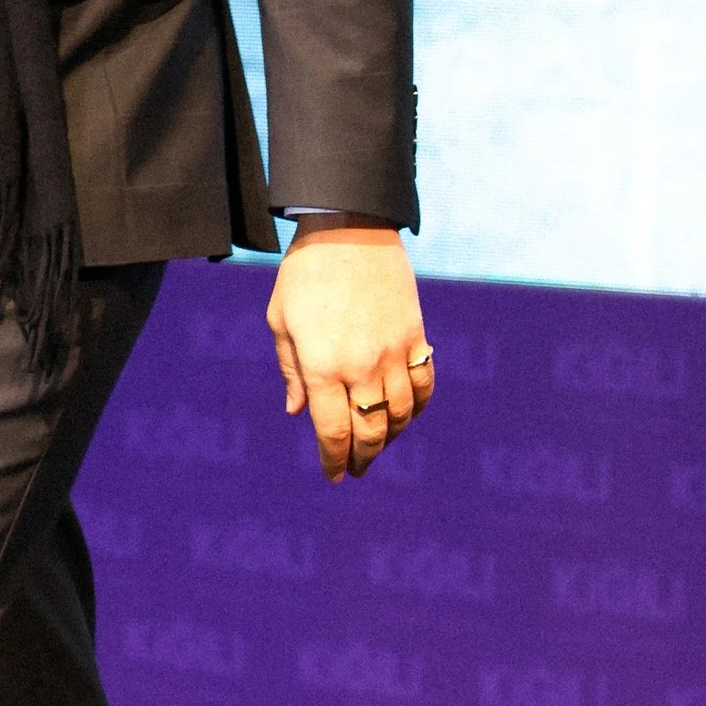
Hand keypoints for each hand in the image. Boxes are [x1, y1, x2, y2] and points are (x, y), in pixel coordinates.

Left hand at [266, 221, 432, 483]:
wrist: (349, 230)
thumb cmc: (304, 275)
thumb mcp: (281, 321)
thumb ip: (292, 371)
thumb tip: (297, 411)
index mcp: (322, 366)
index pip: (333, 431)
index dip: (334, 460)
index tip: (334, 475)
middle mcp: (361, 367)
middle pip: (370, 432)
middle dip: (362, 457)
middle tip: (356, 469)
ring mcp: (394, 353)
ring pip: (401, 415)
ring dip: (390, 437)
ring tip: (377, 444)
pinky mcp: (416, 337)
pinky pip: (424, 385)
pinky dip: (418, 407)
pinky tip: (405, 414)